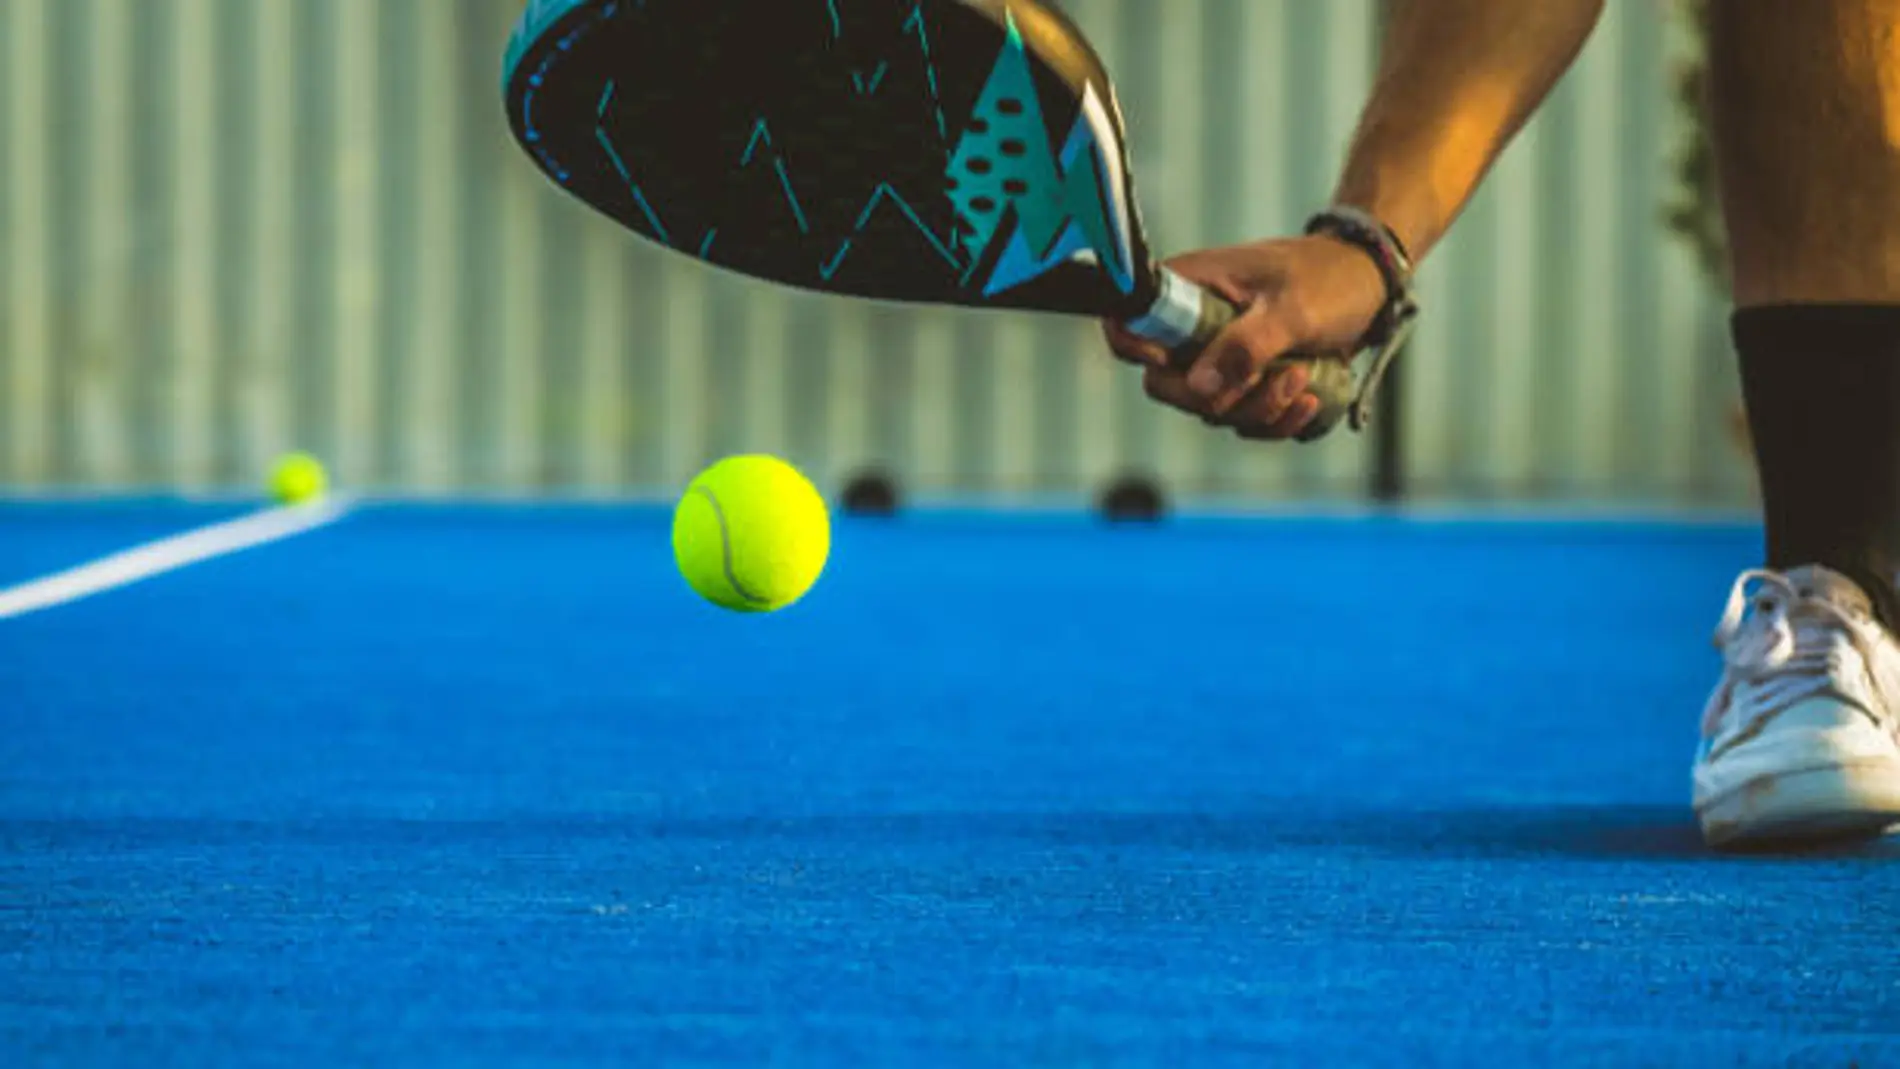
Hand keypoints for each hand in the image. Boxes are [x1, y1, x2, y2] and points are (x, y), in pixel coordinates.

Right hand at [1103, 235, 1386, 440]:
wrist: (1370, 284)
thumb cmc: (1330, 279)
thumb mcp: (1291, 310)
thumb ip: (1245, 346)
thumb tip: (1200, 387)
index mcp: (1188, 289)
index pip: (1127, 324)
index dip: (1134, 350)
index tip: (1177, 365)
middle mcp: (1193, 326)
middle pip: (1168, 386)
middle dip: (1223, 398)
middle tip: (1276, 379)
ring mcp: (1218, 357)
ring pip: (1211, 409)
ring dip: (1260, 411)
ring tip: (1305, 380)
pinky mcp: (1245, 381)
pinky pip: (1244, 420)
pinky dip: (1277, 421)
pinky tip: (1310, 401)